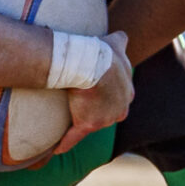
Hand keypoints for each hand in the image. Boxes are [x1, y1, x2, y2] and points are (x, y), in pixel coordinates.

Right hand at [52, 31, 132, 156]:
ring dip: (80, 125)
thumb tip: (122, 35)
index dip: (107, 98)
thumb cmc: (103, 52)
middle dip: (96, 114)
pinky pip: (74, 137)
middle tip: (81, 108)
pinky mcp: (88, 124)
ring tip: (65, 122)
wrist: (91, 63)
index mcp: (127, 93)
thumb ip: (121, 41)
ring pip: (92, 125)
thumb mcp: (116, 43)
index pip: (118, 100)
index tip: (97, 96)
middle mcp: (120, 109)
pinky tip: (57, 149)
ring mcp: (105, 119)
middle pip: (107, 116)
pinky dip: (65, 143)